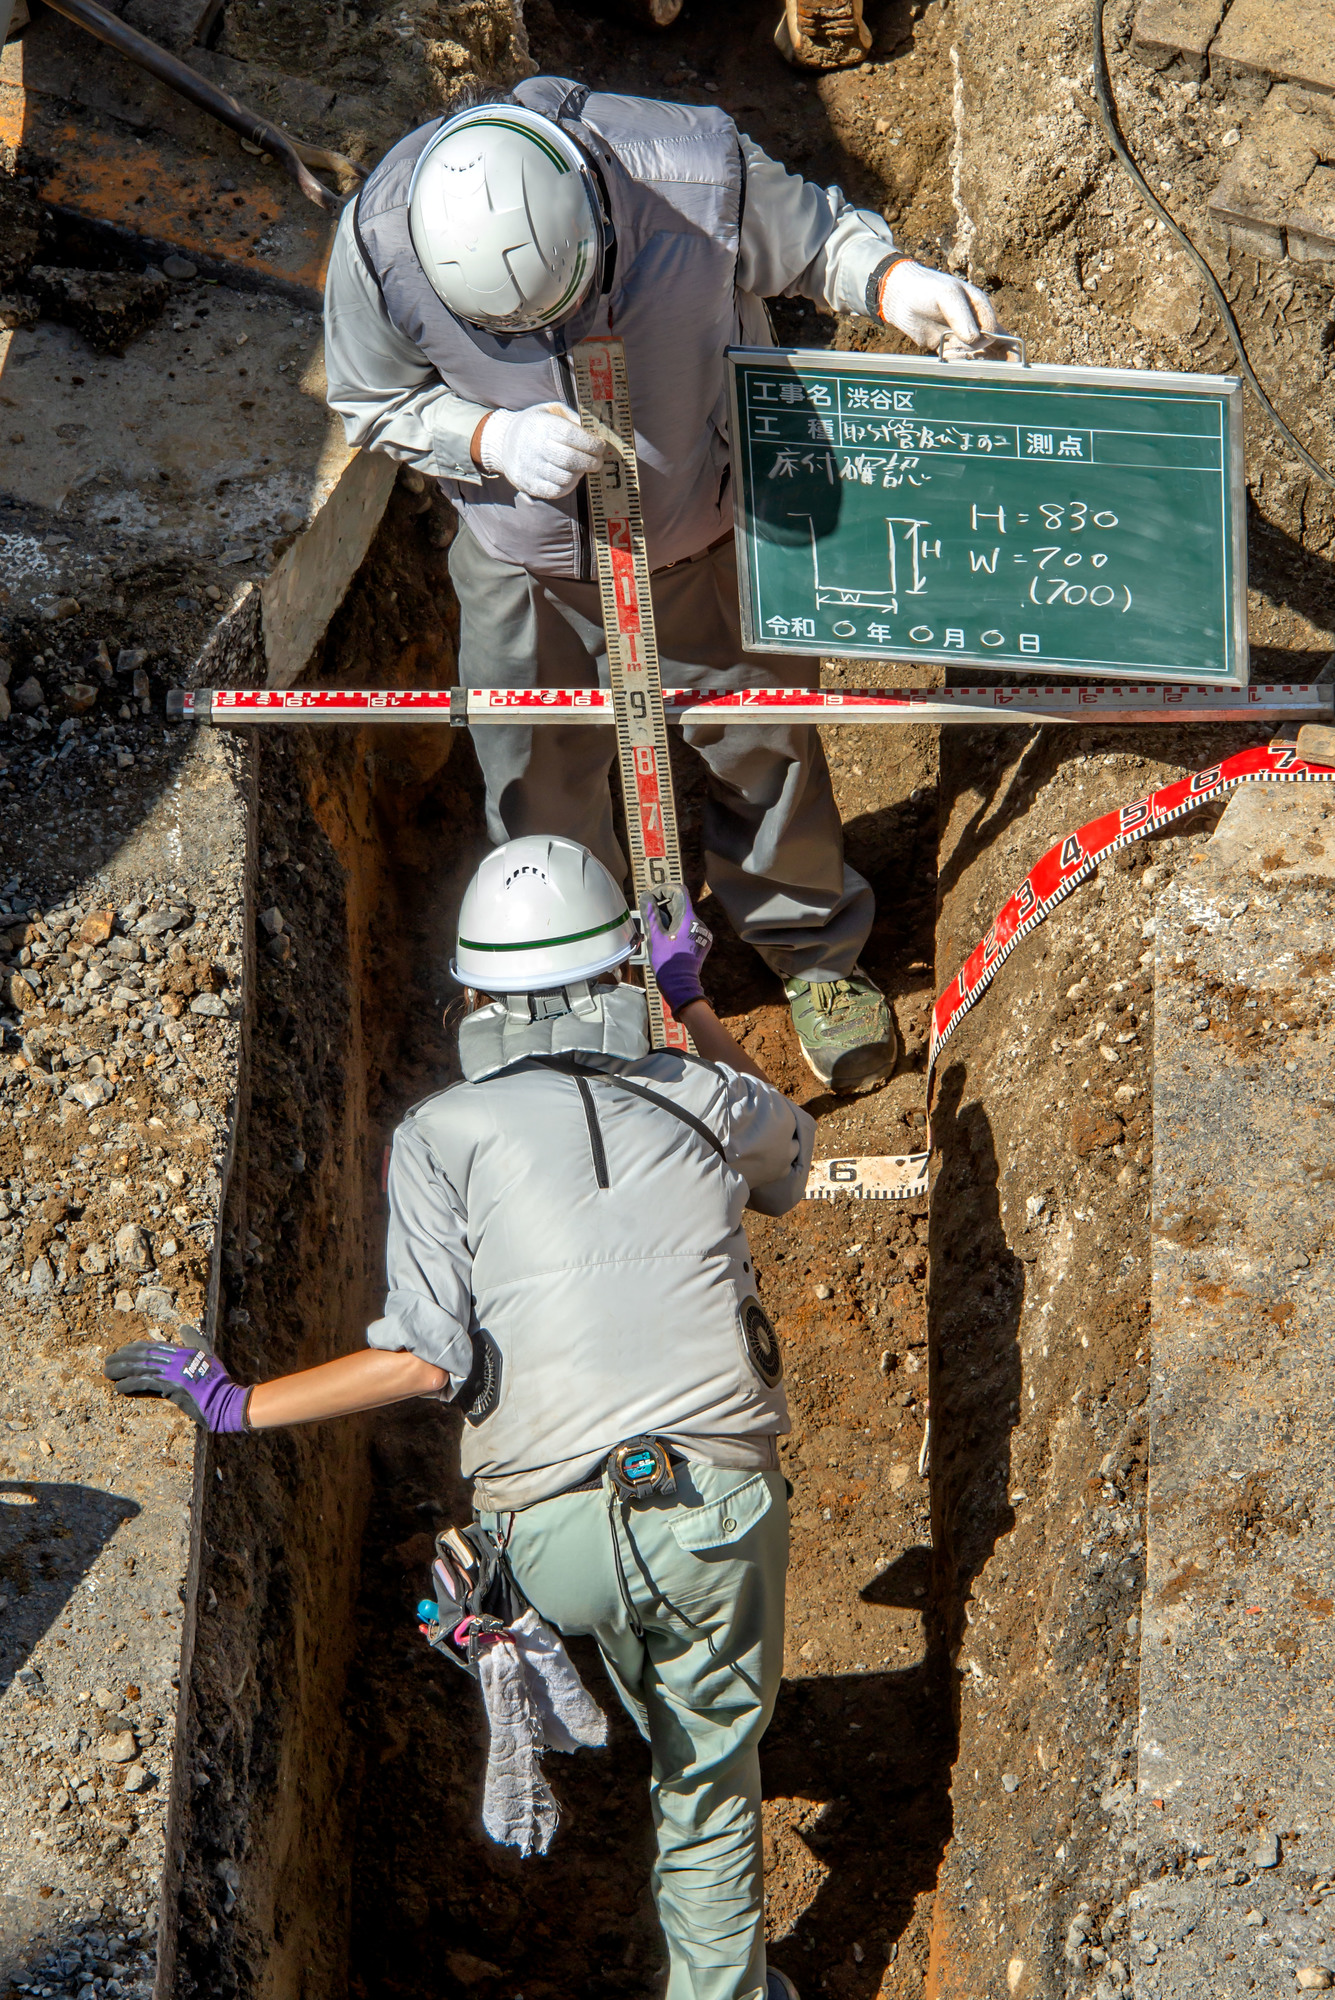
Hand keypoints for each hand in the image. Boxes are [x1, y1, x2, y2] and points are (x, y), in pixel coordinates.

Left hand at [104, 1337, 250, 1432]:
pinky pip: (144, 1383)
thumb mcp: (207, 1355)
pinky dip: (129, 1385)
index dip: (134, 1348)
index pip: (152, 1346)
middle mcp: (175, 1358)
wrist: (225, 1400)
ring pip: (139, 1367)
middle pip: (142, 1355)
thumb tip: (184, 1327)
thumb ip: (195, 1340)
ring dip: (121, 1370)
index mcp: (182, 1350)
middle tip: (108, 1363)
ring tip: (108, 1374)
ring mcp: (172, 1371)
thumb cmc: (217, 1380)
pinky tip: (119, 1388)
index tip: (121, 1351)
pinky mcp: (170, 1386)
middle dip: (122, 1358)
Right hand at [479, 403, 603, 499]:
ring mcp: (530, 467)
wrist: (502, 441)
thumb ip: (572, 419)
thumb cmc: (535, 424)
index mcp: (542, 425)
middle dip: (591, 461)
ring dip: (580, 474)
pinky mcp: (528, 484)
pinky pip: (555, 491)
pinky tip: (571, 477)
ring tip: (583, 468)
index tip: (600, 446)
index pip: (572, 436)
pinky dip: (568, 486)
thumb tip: (596, 432)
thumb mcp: (551, 411)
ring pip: (565, 477)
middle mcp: (534, 446)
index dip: (591, 443)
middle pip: (571, 459)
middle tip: (598, 461)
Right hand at [641, 886, 712, 1013]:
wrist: (681, 984)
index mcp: (689, 919)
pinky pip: (690, 928)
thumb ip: (652, 916)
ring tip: (659, 928)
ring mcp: (702, 934)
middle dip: (666, 906)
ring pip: (686, 917)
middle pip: (683, 905)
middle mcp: (700, 924)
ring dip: (672, 918)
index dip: (666, 890)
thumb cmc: (668, 962)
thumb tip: (647, 900)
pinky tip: (669, 937)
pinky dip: (679, 928)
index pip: (680, 892)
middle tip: (652, 913)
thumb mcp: (656, 938)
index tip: (655, 896)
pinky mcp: (702, 942)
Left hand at [878, 260, 1005, 359]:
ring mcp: (962, 336)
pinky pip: (958, 360)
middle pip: (993, 347)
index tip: (969, 342)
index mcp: (980, 307)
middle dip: (986, 358)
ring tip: (948, 352)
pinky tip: (944, 355)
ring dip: (967, 361)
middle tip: (965, 356)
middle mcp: (975, 323)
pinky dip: (955, 363)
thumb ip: (962, 317)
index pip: (995, 331)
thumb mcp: (946, 296)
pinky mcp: (948, 347)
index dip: (987, 341)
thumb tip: (976, 340)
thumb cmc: (926, 289)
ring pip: (977, 357)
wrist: (900, 297)